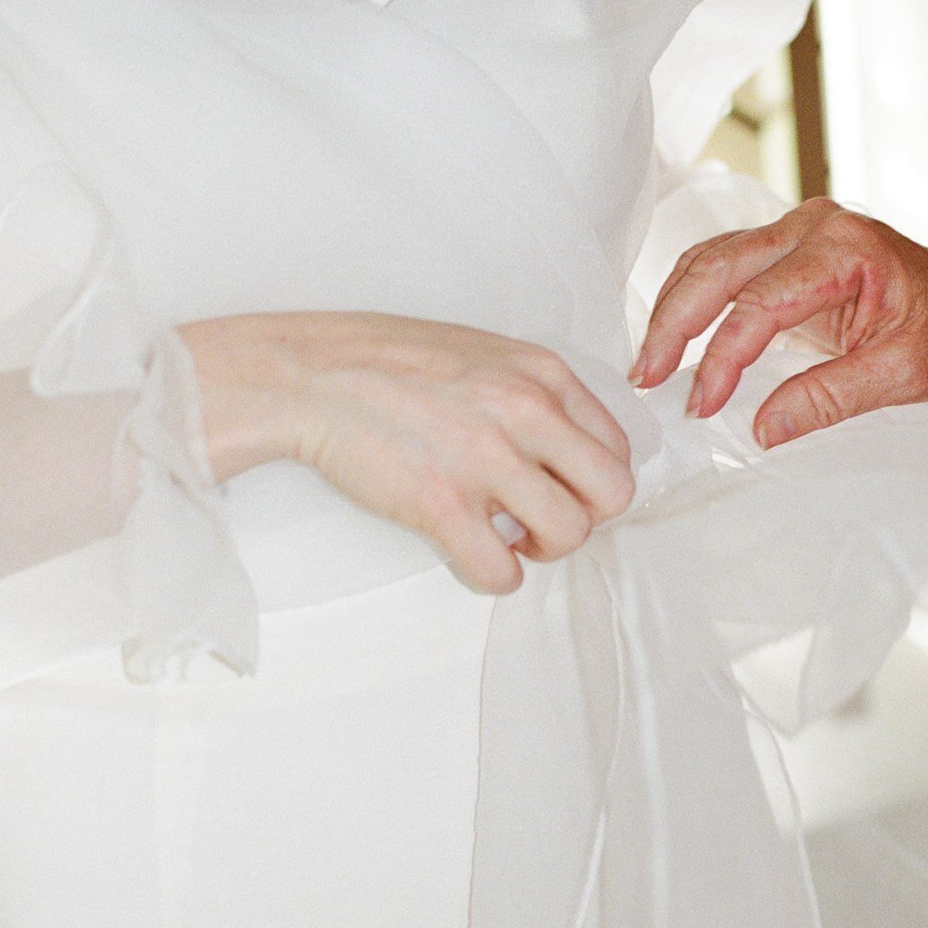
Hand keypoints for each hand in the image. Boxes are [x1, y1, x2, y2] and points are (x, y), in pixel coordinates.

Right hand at [178, 311, 634, 594]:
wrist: (310, 375)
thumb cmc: (386, 362)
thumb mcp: (483, 352)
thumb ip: (533, 392)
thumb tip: (567, 445)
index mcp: (540, 373)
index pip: (617, 447)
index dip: (592, 481)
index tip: (559, 488)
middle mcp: (525, 412)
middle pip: (612, 494)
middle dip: (582, 517)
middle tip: (540, 517)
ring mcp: (485, 459)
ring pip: (569, 535)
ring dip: (540, 548)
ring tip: (504, 535)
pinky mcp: (442, 505)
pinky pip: (503, 571)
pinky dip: (493, 574)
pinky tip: (470, 553)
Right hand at [631, 197, 927, 445]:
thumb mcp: (903, 375)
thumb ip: (830, 399)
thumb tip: (761, 429)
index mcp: (846, 248)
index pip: (761, 302)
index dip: (724, 357)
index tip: (703, 405)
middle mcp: (813, 224)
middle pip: (718, 267)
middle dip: (674, 324)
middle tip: (645, 378)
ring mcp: (793, 229)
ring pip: (709, 260)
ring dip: (672, 310)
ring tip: (648, 365)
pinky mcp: (781, 246)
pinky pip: (720, 264)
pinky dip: (689, 299)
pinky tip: (670, 339)